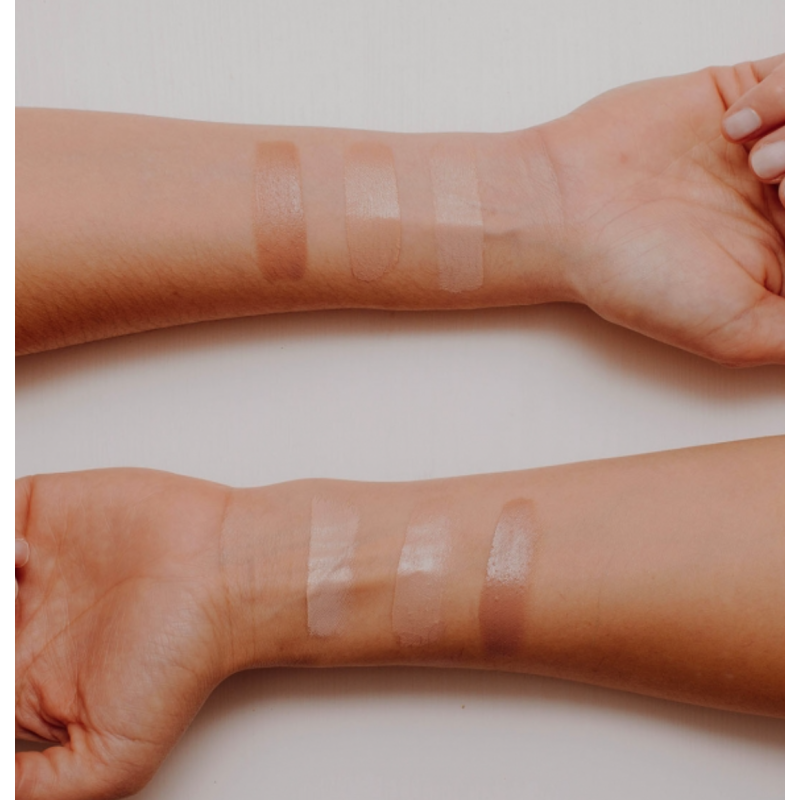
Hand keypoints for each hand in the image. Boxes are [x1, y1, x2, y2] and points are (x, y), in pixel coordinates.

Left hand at [15, 470, 233, 799]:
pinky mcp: (34, 513)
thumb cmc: (183, 658)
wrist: (227, 575)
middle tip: (9, 622)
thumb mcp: (112, 760)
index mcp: (17, 683)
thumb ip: (34, 789)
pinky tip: (19, 559)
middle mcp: (14, 624)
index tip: (6, 662)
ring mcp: (20, 569)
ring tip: (12, 589)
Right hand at [539, 56, 783, 366]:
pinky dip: (784, 95)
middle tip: (778, 193)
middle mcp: (787, 205)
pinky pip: (799, 75)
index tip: (789, 225)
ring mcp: (773, 147)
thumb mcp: (738, 333)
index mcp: (792, 260)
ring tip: (759, 165)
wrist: (565, 211)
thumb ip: (799, 334)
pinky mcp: (748, 95)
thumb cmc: (633, 274)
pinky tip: (735, 129)